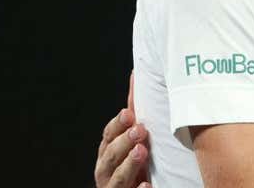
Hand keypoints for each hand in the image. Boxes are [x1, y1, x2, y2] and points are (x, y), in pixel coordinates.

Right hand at [94, 71, 151, 187]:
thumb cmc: (134, 163)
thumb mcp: (131, 139)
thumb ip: (132, 115)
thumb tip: (136, 76)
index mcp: (108, 153)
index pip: (108, 136)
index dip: (117, 125)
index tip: (129, 114)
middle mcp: (107, 171)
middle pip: (110, 156)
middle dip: (123, 142)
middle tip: (139, 131)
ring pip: (116, 178)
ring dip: (128, 164)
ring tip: (141, 152)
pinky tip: (146, 185)